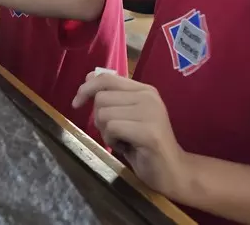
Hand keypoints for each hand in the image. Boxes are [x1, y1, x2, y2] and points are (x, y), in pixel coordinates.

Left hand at [72, 72, 195, 200]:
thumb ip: (112, 97)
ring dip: (106, 132)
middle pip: (101, 98)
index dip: (86, 88)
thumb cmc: (144, 145)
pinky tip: (126, 148)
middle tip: (115, 133)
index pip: (106, 78)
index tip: (76, 103)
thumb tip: (87, 78)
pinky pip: (112, 128)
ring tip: (123, 140)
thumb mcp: (127, 116)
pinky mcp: (148, 131)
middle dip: (99, 119)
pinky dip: (112, 141)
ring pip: (104, 114)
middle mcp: (148, 96)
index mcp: (144, 90)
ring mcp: (150, 112)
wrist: (173, 171)